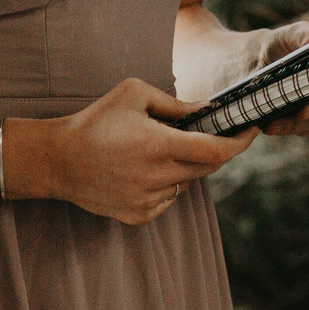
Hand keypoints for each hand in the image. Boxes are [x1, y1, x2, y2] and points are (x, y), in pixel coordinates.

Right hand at [29, 78, 254, 224]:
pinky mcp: (137, 215)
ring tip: (155, 150)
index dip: (240, 142)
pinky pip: (169, 198)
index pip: (216, 151)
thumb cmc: (97, 120)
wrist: (57, 160)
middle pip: (207, 167)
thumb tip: (209, 109)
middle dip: (215, 149)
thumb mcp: (135, 94)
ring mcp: (147, 200)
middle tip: (208, 132)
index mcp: (159, 145)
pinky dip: (167, 184)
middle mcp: (156, 177)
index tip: (252, 130)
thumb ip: (177, 103)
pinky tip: (142, 170)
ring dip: (186, 166)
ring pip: (187, 182)